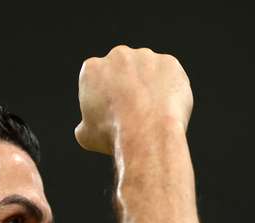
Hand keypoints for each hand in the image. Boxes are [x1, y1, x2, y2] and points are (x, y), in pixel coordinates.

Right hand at [74, 46, 192, 154]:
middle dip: (126, 85)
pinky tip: (166, 108)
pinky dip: (169, 89)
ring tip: (151, 112)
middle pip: (122, 69)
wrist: (146, 133)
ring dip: (148, 86)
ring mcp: (146, 57)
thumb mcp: (86, 135)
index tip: (109, 112)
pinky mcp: (169, 63)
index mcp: (92, 69)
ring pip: (147, 71)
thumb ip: (85, 124)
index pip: (96, 78)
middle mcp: (118, 56)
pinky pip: (169, 75)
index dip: (103, 96)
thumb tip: (85, 128)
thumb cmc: (114, 134)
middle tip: (132, 110)